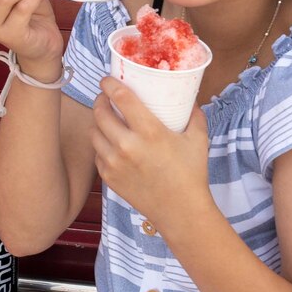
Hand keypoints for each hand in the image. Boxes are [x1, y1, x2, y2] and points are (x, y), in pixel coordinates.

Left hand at [92, 78, 212, 230]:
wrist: (180, 211)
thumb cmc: (191, 174)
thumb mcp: (198, 139)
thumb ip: (194, 115)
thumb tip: (190, 98)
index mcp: (149, 131)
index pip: (121, 98)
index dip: (110, 84)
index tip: (107, 79)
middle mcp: (127, 145)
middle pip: (100, 113)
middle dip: (100, 101)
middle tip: (105, 98)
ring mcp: (115, 163)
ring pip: (94, 133)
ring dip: (97, 123)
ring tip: (105, 119)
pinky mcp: (109, 178)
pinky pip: (97, 155)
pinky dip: (101, 146)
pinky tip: (109, 143)